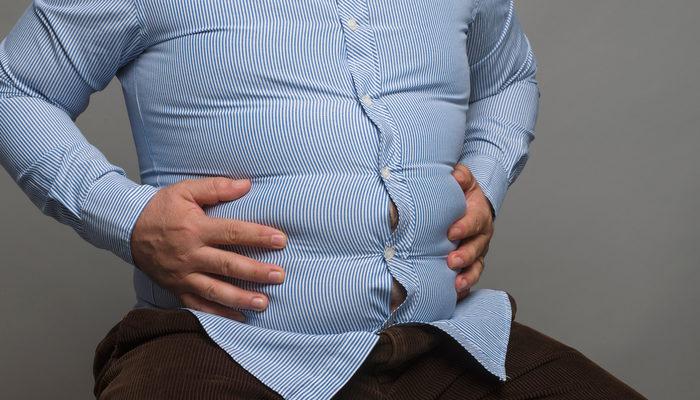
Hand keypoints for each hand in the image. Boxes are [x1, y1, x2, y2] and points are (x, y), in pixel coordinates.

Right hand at [131, 177, 287, 321]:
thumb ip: (216, 188)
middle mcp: (190, 255)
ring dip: (241, 299)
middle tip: (279, 275)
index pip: (232, 233)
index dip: (257, 236)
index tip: (280, 240)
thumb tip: (246, 185)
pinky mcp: (176, 289)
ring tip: (264, 303)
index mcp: (195, 229)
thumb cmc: (160, 208)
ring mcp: (182, 276)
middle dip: (255, 272)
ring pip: (215, 291)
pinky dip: (219, 315)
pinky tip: (239, 319)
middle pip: (227, 265)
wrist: (127, 228)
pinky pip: (199, 306)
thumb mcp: (185, 190)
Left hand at [447, 164, 494, 301]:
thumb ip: (460, 176)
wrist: (471, 204)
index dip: (464, 227)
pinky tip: (453, 295)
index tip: (450, 233)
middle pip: (476, 248)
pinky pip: (469, 278)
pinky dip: (464, 287)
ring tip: (456, 285)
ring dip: (467, 276)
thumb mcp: (464, 179)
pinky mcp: (470, 263)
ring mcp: (476, 252)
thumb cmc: (463, 193)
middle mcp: (480, 236)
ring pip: (476, 267)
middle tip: (452, 261)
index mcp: (479, 215)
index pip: (473, 221)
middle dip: (465, 256)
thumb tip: (455, 176)